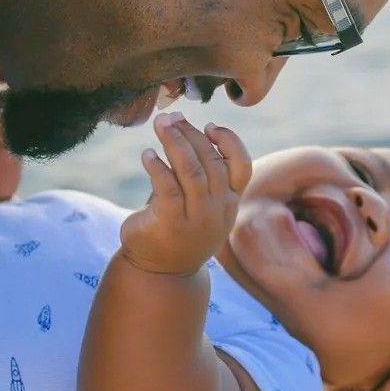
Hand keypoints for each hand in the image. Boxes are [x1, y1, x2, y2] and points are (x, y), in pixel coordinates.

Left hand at [120, 113, 250, 275]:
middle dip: (191, 134)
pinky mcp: (171, 223)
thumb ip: (197, 171)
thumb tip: (181, 125)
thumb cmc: (177, 228)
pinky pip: (167, 187)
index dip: (229, 141)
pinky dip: (158, 166)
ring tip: (161, 124)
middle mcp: (219, 210)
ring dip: (175, 142)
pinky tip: (147, 155)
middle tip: (171, 117)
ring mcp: (197, 218)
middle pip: (212, 161)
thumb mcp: (198, 202)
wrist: (160, 273)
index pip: (242, 166)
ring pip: (191, 170)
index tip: (209, 125)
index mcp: (229, 202)